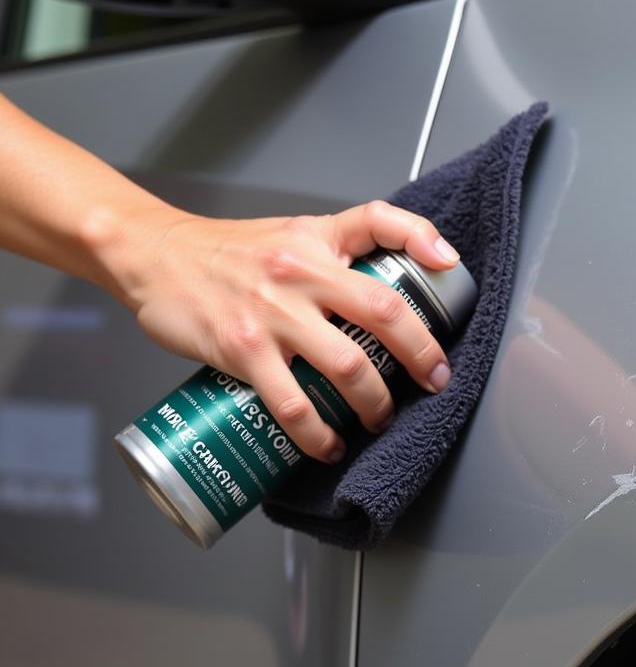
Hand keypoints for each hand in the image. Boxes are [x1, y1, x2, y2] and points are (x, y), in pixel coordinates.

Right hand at [114, 200, 459, 463]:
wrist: (153, 255)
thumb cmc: (224, 252)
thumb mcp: (287, 234)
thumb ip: (333, 253)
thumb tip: (381, 294)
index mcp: (315, 238)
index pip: (378, 220)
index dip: (421, 238)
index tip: (450, 265)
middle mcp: (300, 271)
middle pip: (383, 310)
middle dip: (420, 353)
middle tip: (434, 380)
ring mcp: (273, 313)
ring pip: (347, 366)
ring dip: (375, 404)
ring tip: (380, 419)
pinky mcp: (242, 350)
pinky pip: (293, 404)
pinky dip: (319, 435)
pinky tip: (328, 446)